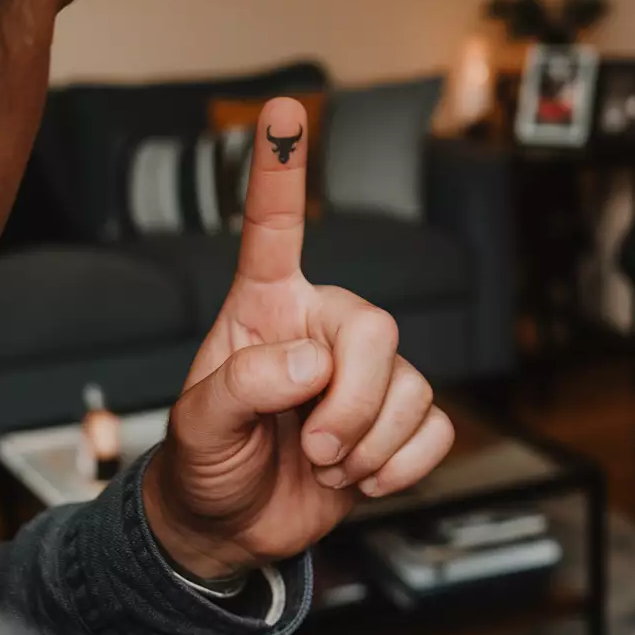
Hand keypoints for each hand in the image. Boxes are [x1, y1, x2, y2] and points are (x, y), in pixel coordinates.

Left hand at [142, 98, 453, 579]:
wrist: (232, 526)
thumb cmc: (206, 461)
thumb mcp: (198, 426)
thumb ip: (244, 386)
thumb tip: (314, 362)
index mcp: (265, 309)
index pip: (275, 229)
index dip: (281, 169)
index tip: (283, 108)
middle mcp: (322, 327)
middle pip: (376, 327)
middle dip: (352, 401)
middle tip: (316, 447)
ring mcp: (365, 374)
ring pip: (411, 385)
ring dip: (369, 445)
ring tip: (326, 462)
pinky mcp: (397, 420)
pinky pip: (436, 427)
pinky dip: (402, 466)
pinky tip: (364, 477)